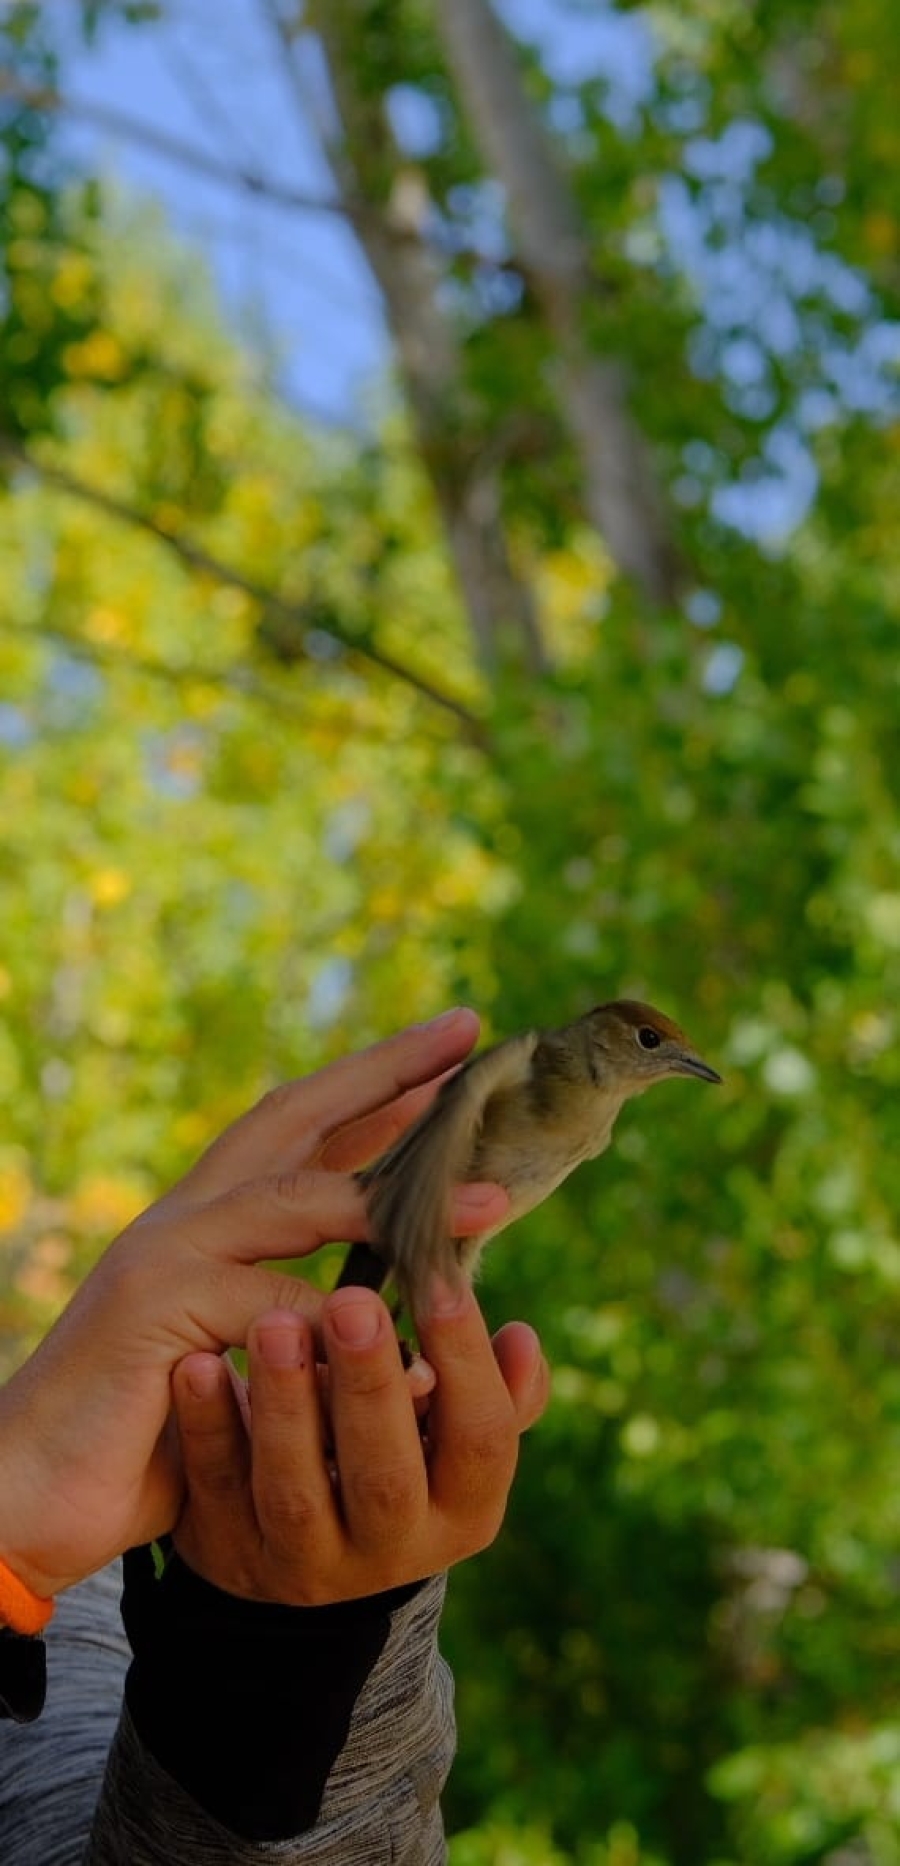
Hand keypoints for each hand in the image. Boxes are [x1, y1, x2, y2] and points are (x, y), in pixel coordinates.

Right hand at [0, 1010, 507, 1598]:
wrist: (29, 1492)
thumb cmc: (143, 1436)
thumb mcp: (241, 1364)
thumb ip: (300, 1323)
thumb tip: (394, 1317)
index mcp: (206, 1220)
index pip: (299, 1127)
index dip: (374, 1084)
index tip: (450, 1047)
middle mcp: (185, 1217)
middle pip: (294, 1116)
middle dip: (384, 1073)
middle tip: (466, 1034)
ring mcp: (166, 1253)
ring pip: (296, 1201)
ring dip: (396, 1200)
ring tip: (493, 1200)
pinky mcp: (153, 1307)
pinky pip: (274, 1311)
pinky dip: (347, 1332)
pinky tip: (414, 1354)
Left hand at [171, 1284, 548, 1603]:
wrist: (299, 1548)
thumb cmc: (395, 1451)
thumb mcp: (450, 1438)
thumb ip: (494, 1388)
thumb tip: (520, 1337)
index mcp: (463, 1511)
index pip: (482, 1440)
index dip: (469, 1364)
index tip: (442, 1279)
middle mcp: (391, 1551)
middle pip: (386, 1475)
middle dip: (371, 1387)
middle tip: (354, 1302)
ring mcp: (305, 1563)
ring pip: (295, 1491)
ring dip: (286, 1405)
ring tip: (273, 1323)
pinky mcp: (228, 1555)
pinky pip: (216, 1490)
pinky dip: (209, 1428)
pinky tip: (198, 1365)